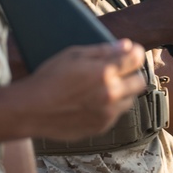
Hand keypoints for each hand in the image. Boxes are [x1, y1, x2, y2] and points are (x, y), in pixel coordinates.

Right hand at [22, 39, 145, 140]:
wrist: (32, 110)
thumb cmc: (49, 78)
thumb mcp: (73, 55)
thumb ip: (103, 50)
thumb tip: (126, 46)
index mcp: (104, 72)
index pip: (136, 59)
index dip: (135, 53)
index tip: (131, 53)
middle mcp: (111, 93)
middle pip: (140, 82)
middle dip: (132, 74)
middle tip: (119, 71)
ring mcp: (107, 112)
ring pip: (130, 100)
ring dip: (123, 92)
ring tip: (103, 87)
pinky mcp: (102, 126)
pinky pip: (116, 114)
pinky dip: (110, 107)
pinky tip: (93, 101)